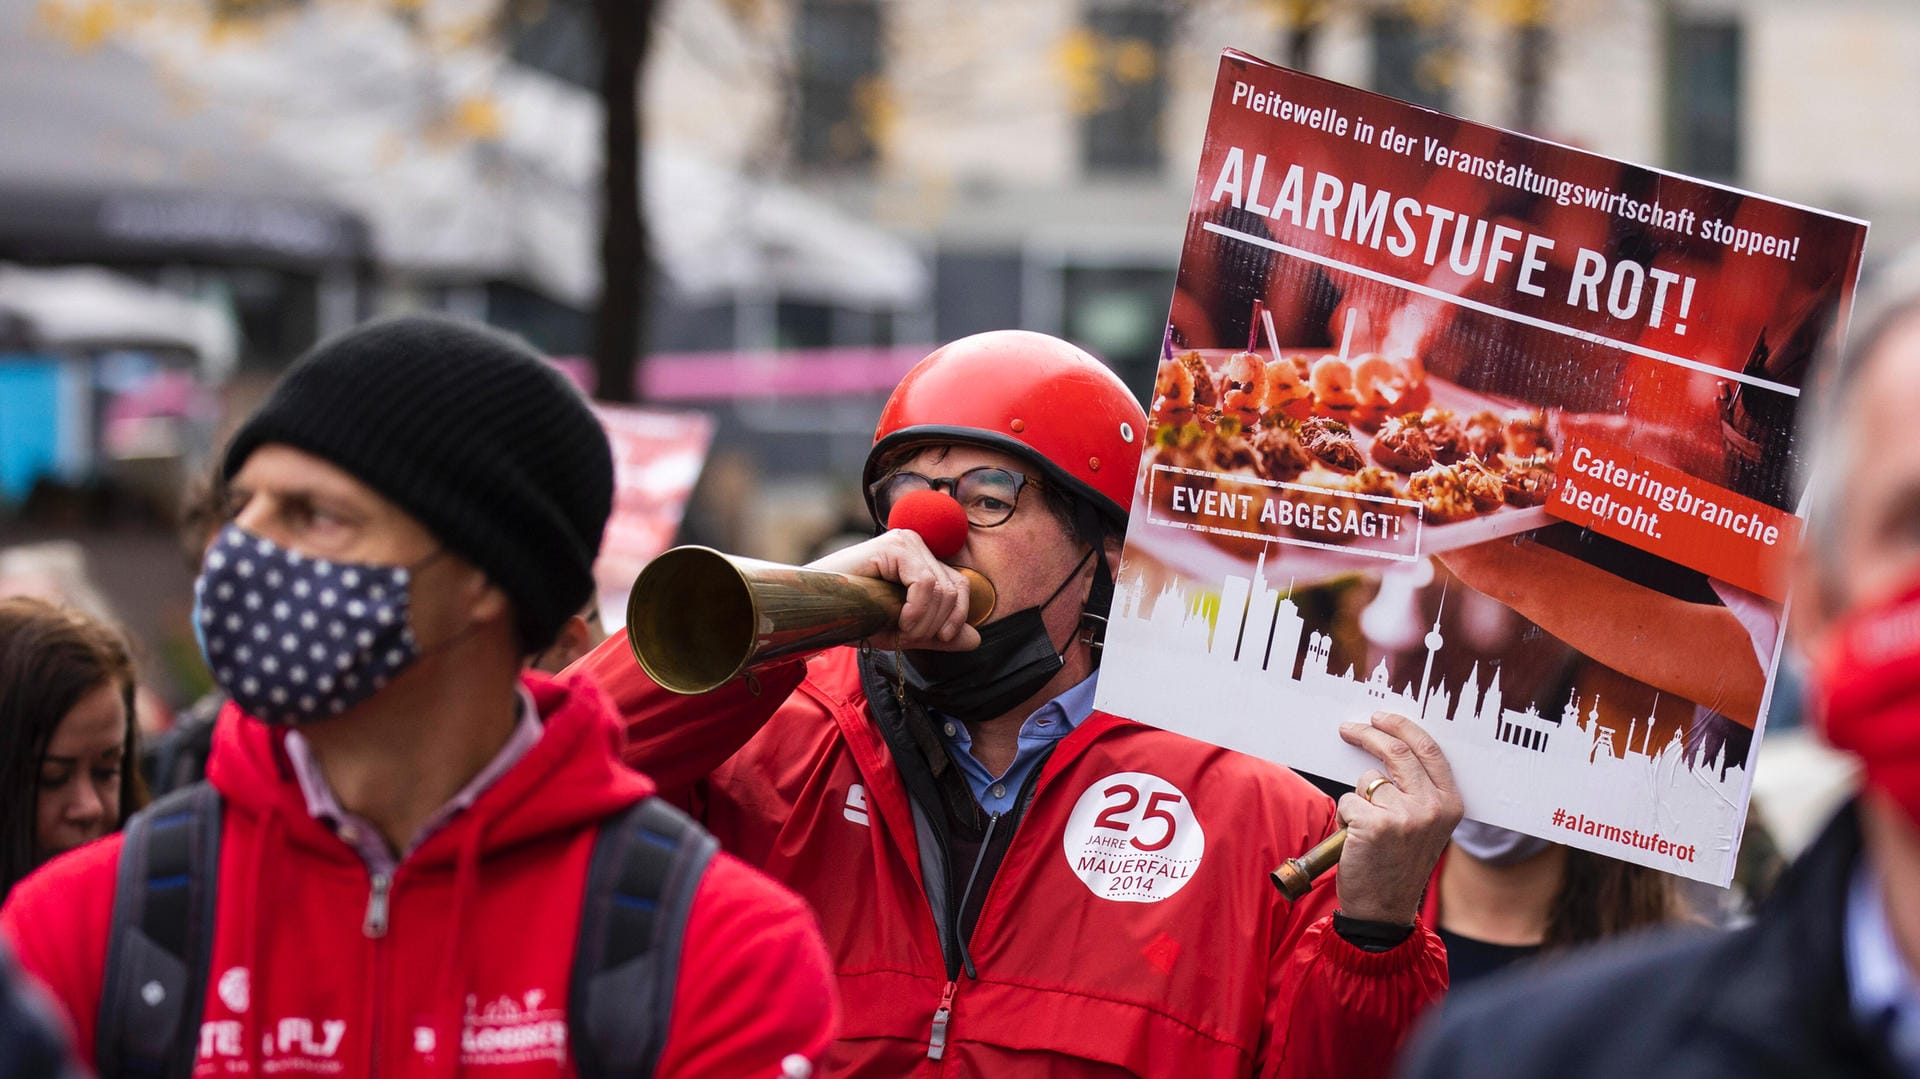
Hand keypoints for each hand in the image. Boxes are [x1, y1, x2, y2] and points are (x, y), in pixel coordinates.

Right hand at [805, 530, 980, 651]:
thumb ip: (938, 633)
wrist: (814, 611)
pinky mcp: (893, 546)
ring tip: (899, 630)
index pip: (960, 586)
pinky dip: (917, 610)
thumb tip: (977, 639)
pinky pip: (925, 583)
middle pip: (955, 588)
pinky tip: (899, 620)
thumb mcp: (903, 631)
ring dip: (924, 620)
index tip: (938, 639)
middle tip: (909, 636)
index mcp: (920, 559)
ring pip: (941, 588)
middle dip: (937, 623)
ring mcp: (904, 541)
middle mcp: (915, 544)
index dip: (957, 617)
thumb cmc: (852, 618)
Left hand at [1333, 712, 1463, 924]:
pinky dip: (1345, 819)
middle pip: (1396, 752)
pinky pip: (1348, 802)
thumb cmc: (1398, 864)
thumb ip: (1415, 790)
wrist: (1383, 910)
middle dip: (1367, 734)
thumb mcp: (1423, 826)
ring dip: (1357, 800)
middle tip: (1348, 728)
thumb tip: (1385, 744)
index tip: (1380, 718)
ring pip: (1367, 781)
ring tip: (1366, 830)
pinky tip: (1356, 842)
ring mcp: (1405, 816)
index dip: (1402, 727)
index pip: (1428, 750)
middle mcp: (1432, 808)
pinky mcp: (1375, 825)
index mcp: (1450, 804)